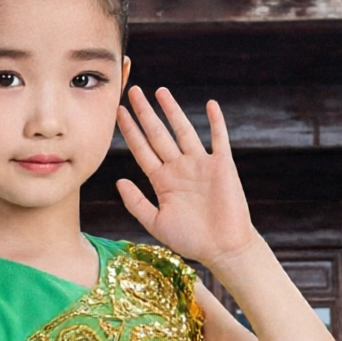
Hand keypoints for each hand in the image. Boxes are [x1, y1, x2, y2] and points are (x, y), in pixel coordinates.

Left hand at [114, 87, 255, 268]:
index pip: (142, 150)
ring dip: (173, 111)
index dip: (130, 131)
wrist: (223, 249)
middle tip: (133, 92)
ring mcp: (200, 165)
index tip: (118, 112)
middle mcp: (179, 168)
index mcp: (162, 181)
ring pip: (184, 131)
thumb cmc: (190, 240)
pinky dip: (216, 121)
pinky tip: (210, 105)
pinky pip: (219, 138)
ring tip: (160, 91)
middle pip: (158, 134)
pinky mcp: (222, 166)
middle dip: (145, 114)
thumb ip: (136, 202)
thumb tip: (119, 180)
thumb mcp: (156, 223)